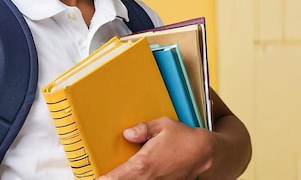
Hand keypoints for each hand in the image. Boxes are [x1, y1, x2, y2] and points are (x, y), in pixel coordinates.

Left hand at [97, 117, 214, 179]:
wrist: (206, 154)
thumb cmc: (185, 138)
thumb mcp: (163, 126)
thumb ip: (142, 129)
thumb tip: (127, 133)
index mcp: (142, 165)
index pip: (114, 179)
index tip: (94, 178)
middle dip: (112, 179)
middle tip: (103, 174)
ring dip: (125, 179)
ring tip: (119, 173)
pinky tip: (138, 174)